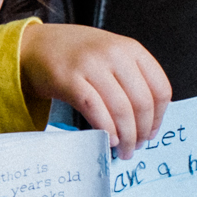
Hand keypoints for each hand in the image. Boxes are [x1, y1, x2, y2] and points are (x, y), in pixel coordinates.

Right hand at [18, 24, 171, 159]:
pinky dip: (106, 128)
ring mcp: (91, 65)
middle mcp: (114, 54)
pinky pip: (95, 109)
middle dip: (142, 132)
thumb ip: (132, 77)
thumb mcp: (111, 54)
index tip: (152, 132)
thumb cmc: (76, 54)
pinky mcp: (70, 79)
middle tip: (137, 146)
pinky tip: (109, 139)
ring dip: (126, 137)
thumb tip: (148, 120)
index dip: (159, 117)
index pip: (160, 88)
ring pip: (121, 109)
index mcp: (131, 48)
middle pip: (142, 102)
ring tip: (124, 150)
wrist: (36, 45)